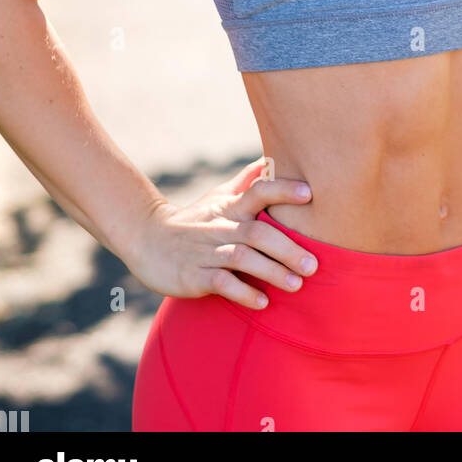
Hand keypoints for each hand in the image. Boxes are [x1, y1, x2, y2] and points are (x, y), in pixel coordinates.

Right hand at [127, 157, 316, 309]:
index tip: (309, 193)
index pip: (258, 191)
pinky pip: (221, 284)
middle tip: (314, 264)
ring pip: (242, 258)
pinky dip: (243, 292)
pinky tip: (262, 302)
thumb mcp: (219, 196)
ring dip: (271, 272)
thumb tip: (271, 158)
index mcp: (230, 207)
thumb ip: (247, 181)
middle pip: (257, 232)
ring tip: (297, 284)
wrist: (147, 240)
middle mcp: (221, 227)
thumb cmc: (194, 219)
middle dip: (287, 248)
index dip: (282, 190)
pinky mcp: (194, 276)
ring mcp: (207, 251)